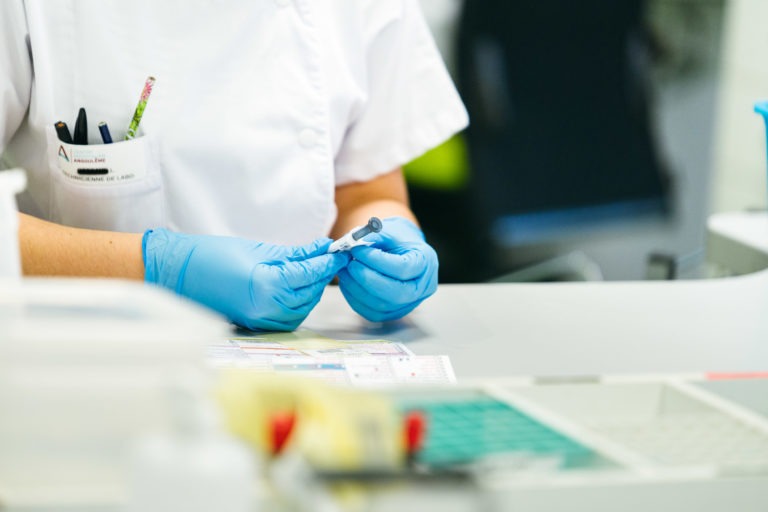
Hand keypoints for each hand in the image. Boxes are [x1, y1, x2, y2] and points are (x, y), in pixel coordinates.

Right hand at [143, 229, 349, 330]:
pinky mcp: (257, 326)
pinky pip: (288, 318)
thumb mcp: (258, 249)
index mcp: (267, 286)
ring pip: (303, 309)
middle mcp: (267, 309)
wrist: (178, 275)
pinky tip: (298, 287)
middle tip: (331, 257)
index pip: (309, 274)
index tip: (341, 250)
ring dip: (312, 290)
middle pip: (310, 294)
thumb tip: (321, 248)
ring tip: (314, 270)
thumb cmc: (211, 256)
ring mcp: (262, 321)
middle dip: (322, 275)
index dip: (328, 261)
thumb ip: (294, 254)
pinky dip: (299, 303)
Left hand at [337, 217, 437, 321]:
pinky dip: (355, 299)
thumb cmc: (396, 240)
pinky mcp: (394, 312)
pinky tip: (347, 283)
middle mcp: (423, 287)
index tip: (356, 249)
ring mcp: (410, 303)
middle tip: (349, 264)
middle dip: (367, 279)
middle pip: (396, 293)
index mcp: (425, 262)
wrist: (401, 250)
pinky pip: (372, 313)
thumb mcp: (389, 230)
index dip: (376, 260)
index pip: (403, 268)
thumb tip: (352, 243)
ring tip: (344, 271)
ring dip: (357, 289)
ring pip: (381, 306)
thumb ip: (373, 235)